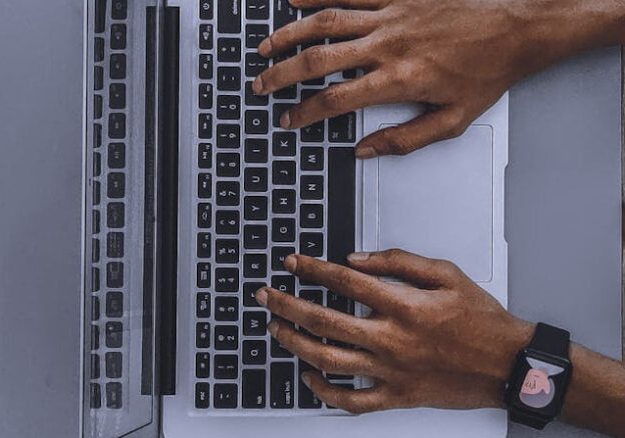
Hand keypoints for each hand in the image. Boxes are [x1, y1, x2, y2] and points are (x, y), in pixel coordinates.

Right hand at [253, 0, 619, 157]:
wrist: (519, 26)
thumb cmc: (488, 72)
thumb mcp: (452, 121)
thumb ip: (405, 140)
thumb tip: (365, 150)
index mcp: (398, 81)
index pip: (335, 101)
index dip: (303, 113)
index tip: (288, 120)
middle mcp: (387, 46)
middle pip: (317, 60)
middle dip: (282, 75)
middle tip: (261, 84)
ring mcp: (391, 15)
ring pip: (325, 22)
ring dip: (289, 34)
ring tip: (266, 45)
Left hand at [255, 250, 533, 413]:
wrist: (508, 365)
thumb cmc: (482, 320)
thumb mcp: (447, 275)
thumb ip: (399, 262)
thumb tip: (356, 257)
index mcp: (403, 305)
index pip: (344, 282)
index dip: (312, 269)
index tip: (292, 263)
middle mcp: (391, 339)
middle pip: (324, 321)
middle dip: (287, 305)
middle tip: (266, 295)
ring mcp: (391, 371)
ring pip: (328, 359)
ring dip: (295, 343)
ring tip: (275, 329)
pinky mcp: (396, 396)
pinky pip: (351, 400)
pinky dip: (324, 391)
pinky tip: (309, 376)